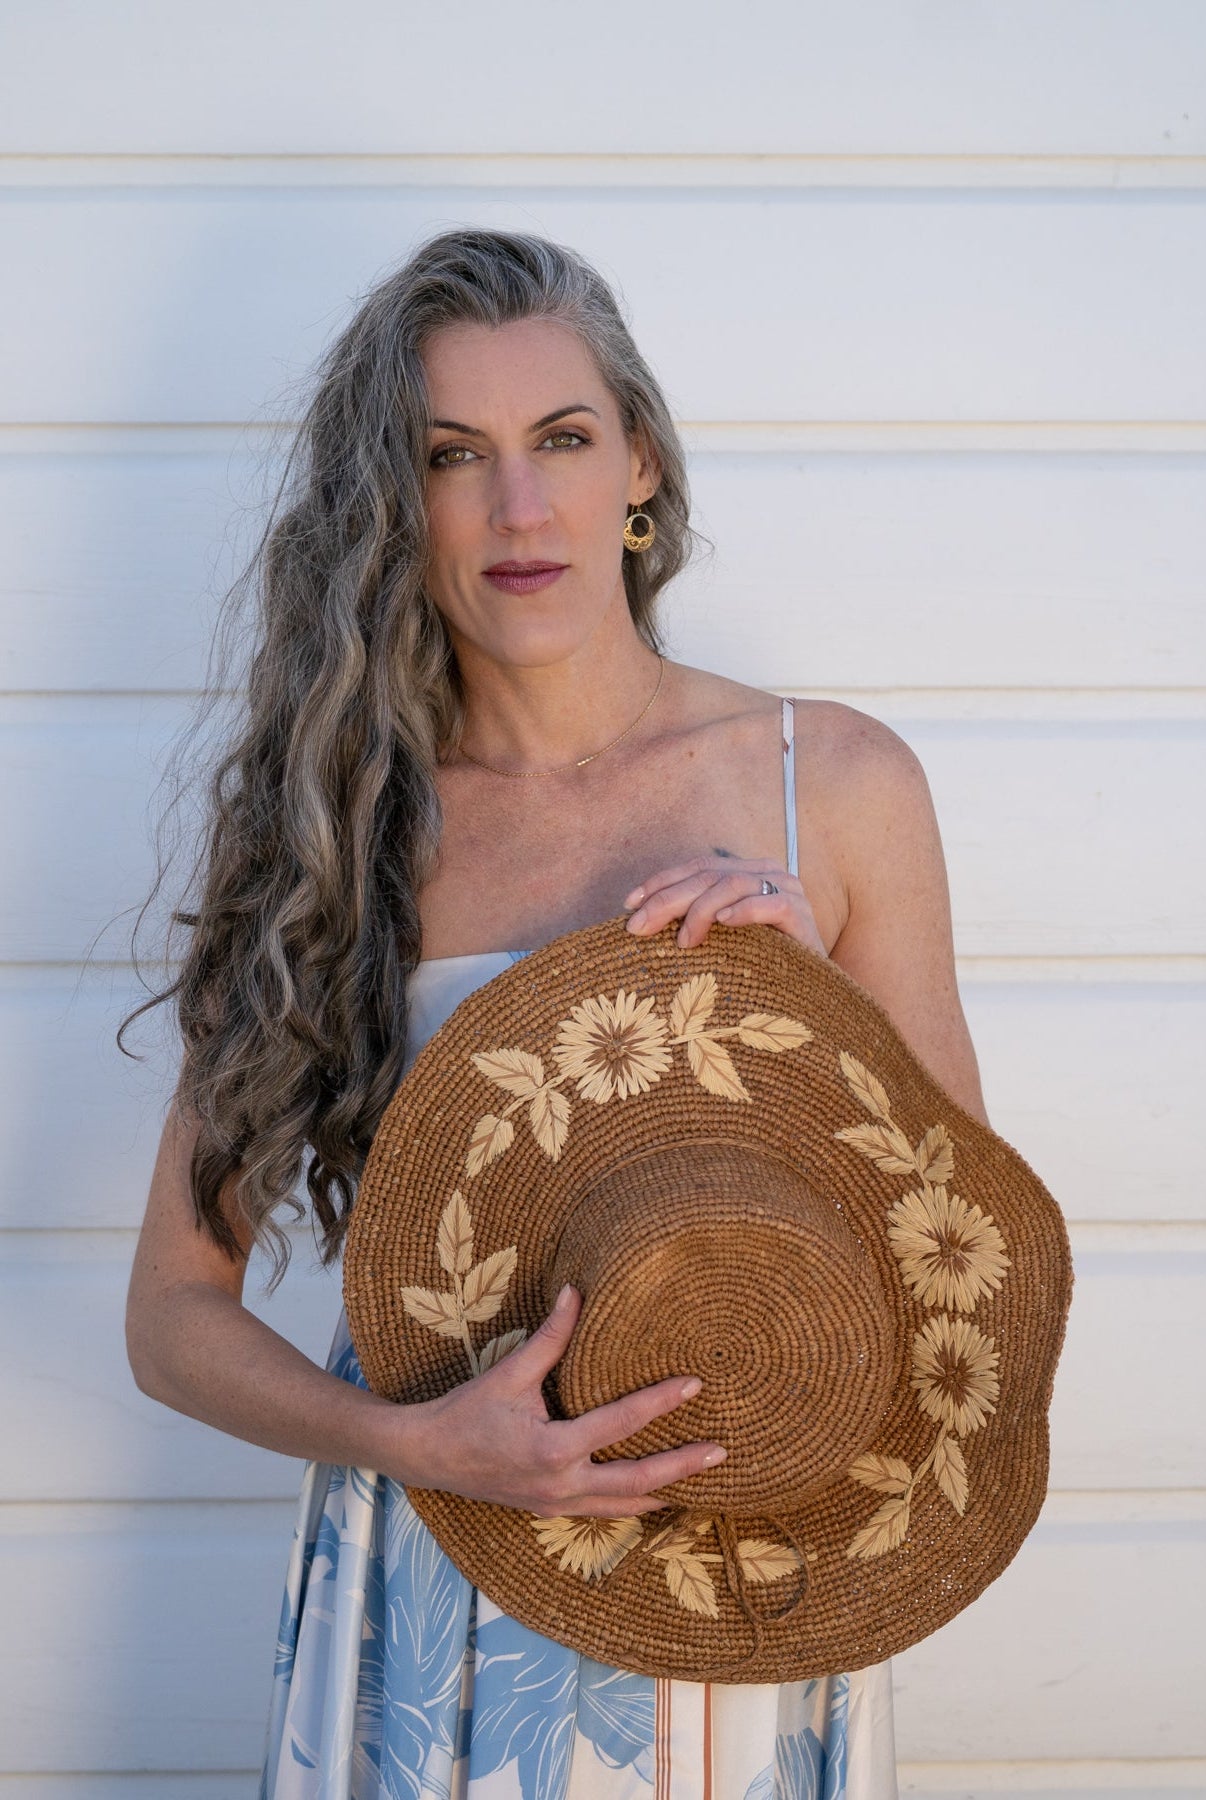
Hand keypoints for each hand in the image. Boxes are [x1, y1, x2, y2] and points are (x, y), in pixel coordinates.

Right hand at [400, 1286, 725, 1516]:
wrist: (428, 1456)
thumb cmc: (468, 1411)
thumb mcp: (510, 1372)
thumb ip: (551, 1337)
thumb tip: (577, 1292)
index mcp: (553, 1448)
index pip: (622, 1423)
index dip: (662, 1402)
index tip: (695, 1385)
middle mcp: (562, 1485)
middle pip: (638, 1480)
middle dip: (683, 1466)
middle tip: (721, 1452)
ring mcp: (558, 1505)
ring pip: (624, 1505)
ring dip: (664, 1491)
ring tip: (701, 1480)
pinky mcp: (551, 1510)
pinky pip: (604, 1512)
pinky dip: (634, 1504)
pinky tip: (654, 1494)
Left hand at [624, 855, 825, 954]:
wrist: (808, 997)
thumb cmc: (755, 967)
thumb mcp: (718, 940)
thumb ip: (691, 920)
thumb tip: (640, 920)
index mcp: (744, 871)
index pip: (696, 866)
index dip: (660, 881)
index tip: (628, 904)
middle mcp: (767, 873)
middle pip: (708, 875)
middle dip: (667, 899)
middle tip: (639, 927)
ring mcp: (788, 890)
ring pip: (733, 884)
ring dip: (700, 910)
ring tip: (682, 941)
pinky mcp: (803, 915)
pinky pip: (773, 904)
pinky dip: (745, 911)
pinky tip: (723, 924)